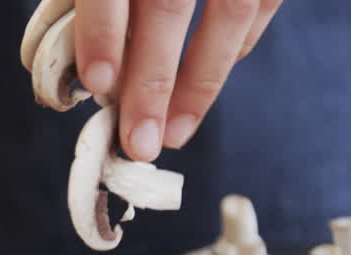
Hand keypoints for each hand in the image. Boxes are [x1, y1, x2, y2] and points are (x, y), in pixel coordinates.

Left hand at [73, 0, 283, 160]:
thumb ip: (88, 5)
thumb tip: (90, 76)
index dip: (101, 31)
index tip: (97, 83)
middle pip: (167, 8)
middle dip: (152, 82)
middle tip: (137, 143)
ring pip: (228, 13)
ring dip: (199, 83)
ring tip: (172, 136)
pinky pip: (261, 4)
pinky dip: (235, 50)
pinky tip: (202, 90)